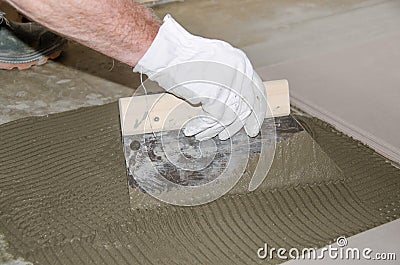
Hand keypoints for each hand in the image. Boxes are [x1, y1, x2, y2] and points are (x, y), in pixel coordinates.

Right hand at [134, 14, 265, 140]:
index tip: (253, 122)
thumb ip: (227, 76)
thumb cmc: (182, 56)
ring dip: (218, 129)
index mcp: (240, 62)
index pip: (257, 90)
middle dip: (243, 124)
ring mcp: (230, 84)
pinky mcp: (217, 96)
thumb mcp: (214, 60)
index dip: (256, 109)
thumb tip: (231, 98)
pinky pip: (217, 120)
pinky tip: (197, 131)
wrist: (168, 53)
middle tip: (239, 135)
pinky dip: (206, 128)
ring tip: (205, 134)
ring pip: (232, 116)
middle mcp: (239, 72)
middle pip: (248, 106)